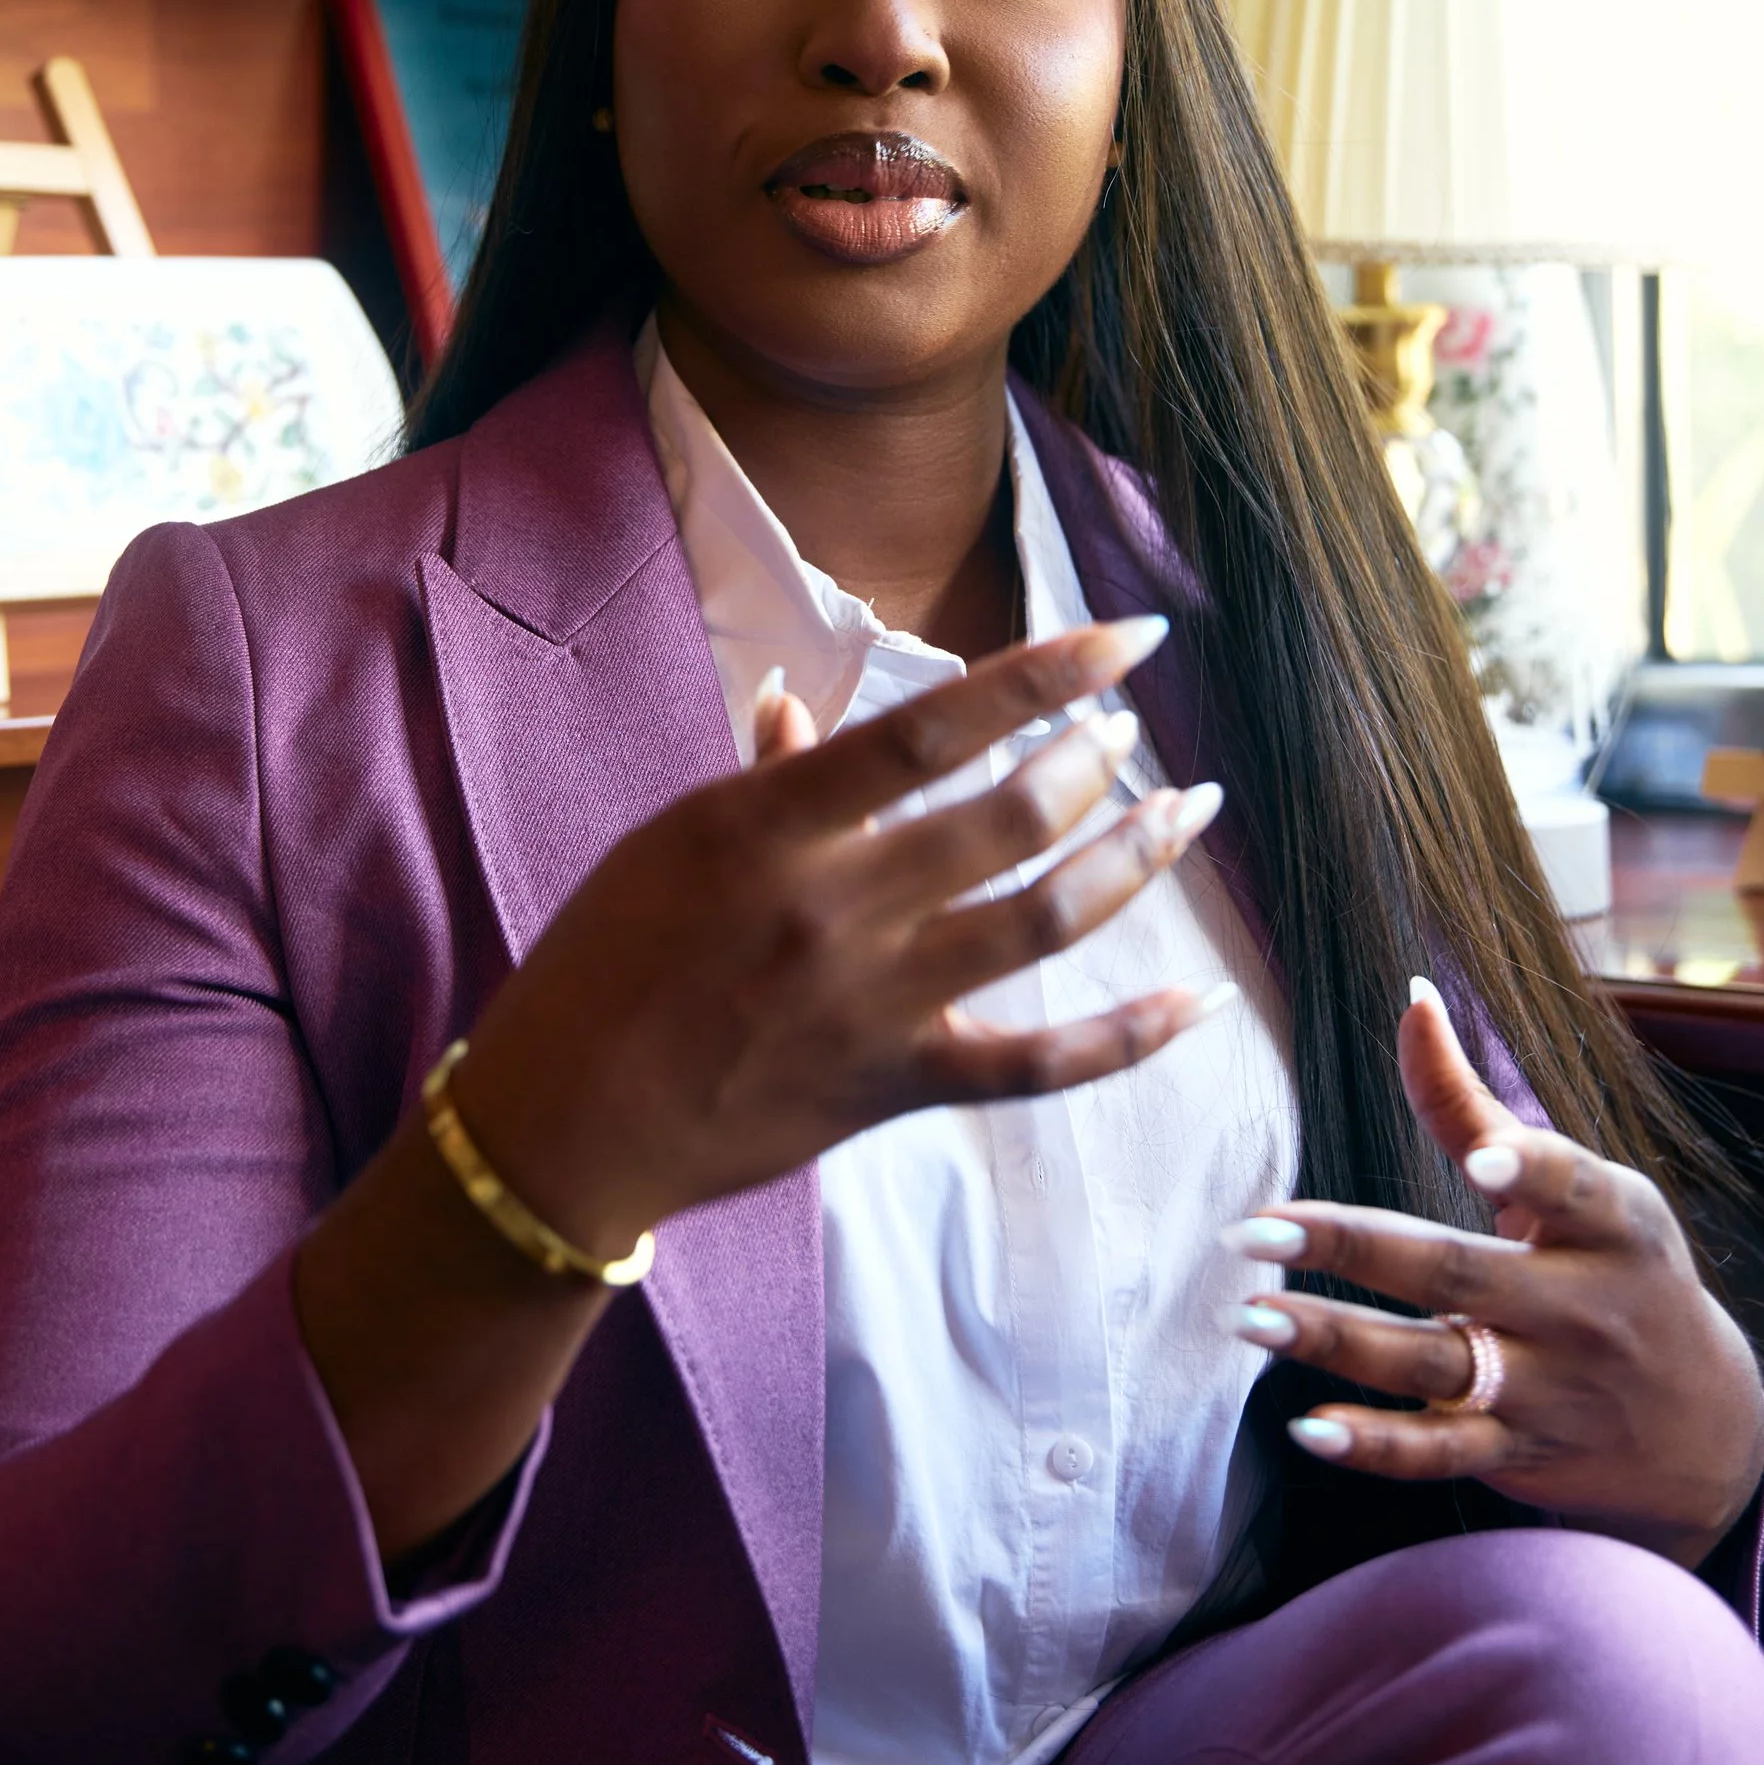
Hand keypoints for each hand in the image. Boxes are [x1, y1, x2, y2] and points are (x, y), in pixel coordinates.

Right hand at [451, 617, 1229, 1263]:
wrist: (564, 1127)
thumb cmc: (603, 965)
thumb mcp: (671, 843)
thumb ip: (766, 776)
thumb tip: (810, 706)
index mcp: (768, 825)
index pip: (931, 727)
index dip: (1043, 674)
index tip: (1125, 637)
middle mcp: (834, 907)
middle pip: (1008, 818)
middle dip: (1095, 762)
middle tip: (1134, 734)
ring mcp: (874, 1002)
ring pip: (1042, 921)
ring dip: (1131, 859)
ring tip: (1187, 812)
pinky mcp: (896, 1085)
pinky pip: (1040, 1064)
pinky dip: (1130, 1035)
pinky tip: (1199, 999)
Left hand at [1223, 983, 1763, 1567]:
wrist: (1702, 1426)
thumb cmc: (1617, 1271)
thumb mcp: (1583, 1190)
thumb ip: (1476, 1106)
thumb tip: (1411, 995)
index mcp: (1609, 1224)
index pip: (1569, 1186)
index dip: (1527, 1167)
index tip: (1480, 1159)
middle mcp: (1581, 1307)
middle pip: (1460, 1274)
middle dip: (1355, 1250)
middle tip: (1257, 1228)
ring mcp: (1550, 1388)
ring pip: (1435, 1364)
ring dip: (1337, 1342)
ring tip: (1252, 1318)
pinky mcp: (1519, 1453)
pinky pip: (1441, 1454)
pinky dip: (1375, 1446)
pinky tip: (1307, 1427)